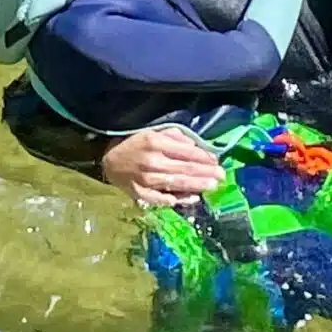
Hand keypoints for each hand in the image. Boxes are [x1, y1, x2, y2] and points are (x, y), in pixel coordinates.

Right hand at [98, 124, 224, 206]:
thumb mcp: (152, 131)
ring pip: (177, 183)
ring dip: (197, 185)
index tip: (216, 160)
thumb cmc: (134, 144)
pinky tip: (193, 198)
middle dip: (205, 172)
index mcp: (155, 142)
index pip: (185, 151)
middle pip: (184, 168)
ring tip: (212, 185)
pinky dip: (178, 199)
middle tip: (221, 176)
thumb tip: (194, 145)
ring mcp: (146, 179)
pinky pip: (162, 198)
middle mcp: (152, 161)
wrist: (109, 161)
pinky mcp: (141, 193)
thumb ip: (174, 136)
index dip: (203, 156)